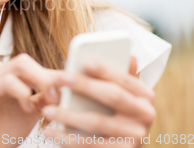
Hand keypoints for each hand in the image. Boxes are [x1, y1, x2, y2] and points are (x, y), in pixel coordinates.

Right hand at [0, 53, 63, 147]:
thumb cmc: (6, 130)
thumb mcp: (34, 111)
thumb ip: (47, 97)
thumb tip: (69, 87)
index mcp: (12, 76)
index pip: (36, 66)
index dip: (56, 73)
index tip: (75, 83)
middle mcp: (0, 73)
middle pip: (27, 61)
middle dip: (48, 75)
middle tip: (60, 93)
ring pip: (19, 65)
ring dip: (39, 80)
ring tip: (49, 99)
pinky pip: (6, 81)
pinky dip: (22, 92)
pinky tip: (28, 108)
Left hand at [40, 56, 155, 146]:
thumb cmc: (114, 114)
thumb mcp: (121, 96)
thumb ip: (120, 78)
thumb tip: (131, 55)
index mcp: (145, 96)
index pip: (125, 78)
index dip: (105, 69)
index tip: (85, 61)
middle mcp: (146, 115)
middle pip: (112, 96)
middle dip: (84, 85)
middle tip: (58, 78)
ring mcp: (136, 137)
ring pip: (98, 122)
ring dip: (69, 114)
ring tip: (47, 109)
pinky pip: (90, 144)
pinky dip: (67, 138)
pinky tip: (50, 132)